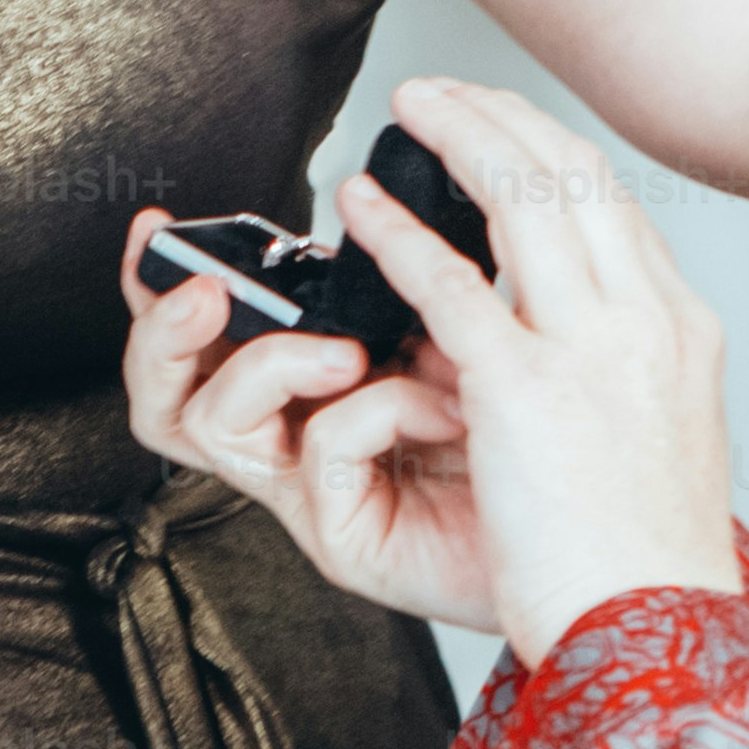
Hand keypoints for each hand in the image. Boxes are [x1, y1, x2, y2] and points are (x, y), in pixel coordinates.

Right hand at [119, 213, 503, 635]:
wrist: (594, 548)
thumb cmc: (536, 442)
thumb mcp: (466, 328)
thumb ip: (412, 278)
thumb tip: (385, 200)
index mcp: (315, 378)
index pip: (202, 335)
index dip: (157, 286)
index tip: (154, 227)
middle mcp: (297, 433)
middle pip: (164, 391)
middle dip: (161, 331)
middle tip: (203, 293)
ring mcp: (311, 486)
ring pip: (209, 418)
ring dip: (272, 364)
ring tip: (348, 355)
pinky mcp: (341, 533)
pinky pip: (320, 450)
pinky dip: (382, 409)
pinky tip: (448, 409)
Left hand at [336, 78, 744, 670]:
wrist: (659, 635)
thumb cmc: (650, 563)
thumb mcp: (664, 440)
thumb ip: (625, 372)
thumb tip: (578, 340)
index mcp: (683, 331)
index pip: (616, 206)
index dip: (553, 150)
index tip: (507, 127)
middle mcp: (648, 320)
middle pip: (576, 175)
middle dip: (506, 117)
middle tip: (448, 93)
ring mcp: (592, 348)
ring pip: (523, 198)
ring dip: (459, 136)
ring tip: (410, 107)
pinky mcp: (525, 390)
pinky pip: (450, 283)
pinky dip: (401, 233)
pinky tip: (362, 209)